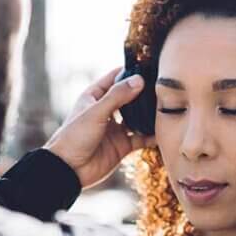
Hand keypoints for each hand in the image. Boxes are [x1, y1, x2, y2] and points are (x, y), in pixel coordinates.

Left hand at [44, 67, 156, 188]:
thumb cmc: (74, 137)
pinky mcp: (122, 145)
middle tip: (165, 87)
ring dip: (150, 115)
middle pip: (130, 97)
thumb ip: (117, 96)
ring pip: (138, 118)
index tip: (150, 66)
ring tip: (167, 107)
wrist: (68, 170)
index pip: (115, 78)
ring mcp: (115, 128)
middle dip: (145, 93)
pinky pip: (141, 138)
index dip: (131, 72)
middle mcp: (106, 110)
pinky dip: (152, 136)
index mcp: (95, 96)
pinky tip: (164, 131)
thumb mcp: (95, 112)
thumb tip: (139, 80)